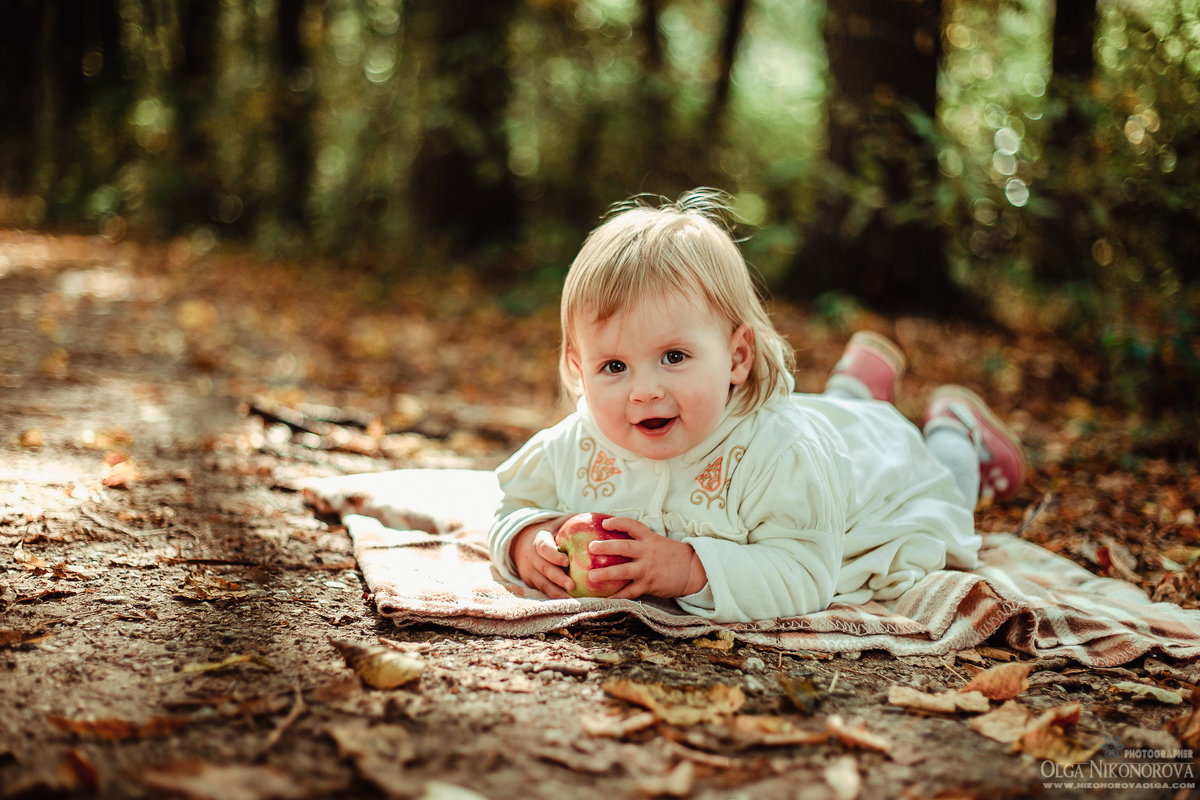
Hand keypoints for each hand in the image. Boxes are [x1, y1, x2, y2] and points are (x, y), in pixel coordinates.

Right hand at [511, 517, 572, 597]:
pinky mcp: (530, 582)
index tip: (566, 561)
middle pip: (543, 568)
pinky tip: (568, 603)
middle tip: (572, 585)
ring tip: (571, 600)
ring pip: (542, 583)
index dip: (553, 555)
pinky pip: (543, 590)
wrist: (520, 543)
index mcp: (538, 540)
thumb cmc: (549, 532)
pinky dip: (554, 597)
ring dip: (556, 592)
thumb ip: (574, 521)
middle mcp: (531, 556)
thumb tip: (601, 518)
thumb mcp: (557, 523)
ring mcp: (529, 571)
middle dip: (557, 578)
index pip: (543, 547)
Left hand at [586, 517, 706, 599]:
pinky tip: (605, 598)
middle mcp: (647, 552)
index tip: (604, 523)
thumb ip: (641, 541)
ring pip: (623, 571)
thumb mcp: (658, 542)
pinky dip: (617, 596)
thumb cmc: (672, 555)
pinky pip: (630, 592)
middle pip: (624, 547)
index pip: (632, 526)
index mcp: (649, 539)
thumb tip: (616, 539)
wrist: (692, 570)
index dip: (618, 523)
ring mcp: (648, 569)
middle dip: (606, 547)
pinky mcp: (649, 585)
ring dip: (606, 574)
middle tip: (591, 548)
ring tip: (591, 576)